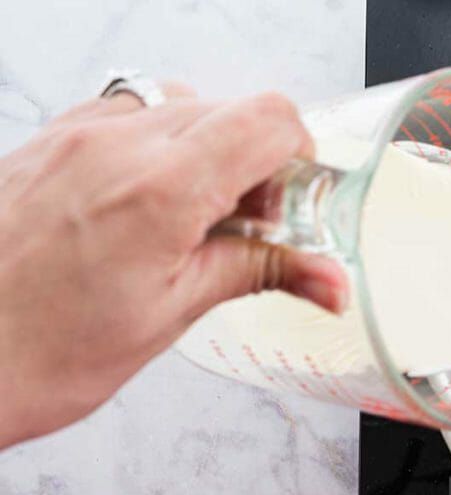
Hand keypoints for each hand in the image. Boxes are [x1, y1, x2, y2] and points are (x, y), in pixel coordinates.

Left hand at [0, 85, 346, 448]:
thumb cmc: (41, 353)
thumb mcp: (171, 315)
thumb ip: (260, 273)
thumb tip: (330, 281)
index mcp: (161, 189)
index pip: (268, 120)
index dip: (298, 158)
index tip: (291, 206)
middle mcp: (117, 144)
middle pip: (231, 110)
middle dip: (257, 163)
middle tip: (245, 227)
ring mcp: (75, 134)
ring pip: (181, 105)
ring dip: (207, 151)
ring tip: (192, 217)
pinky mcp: (48, 140)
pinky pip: (126, 112)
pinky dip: (156, 145)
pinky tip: (146, 202)